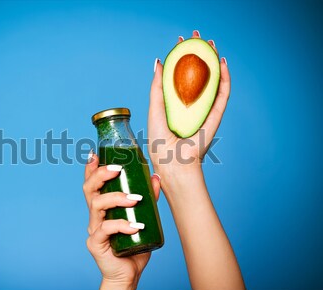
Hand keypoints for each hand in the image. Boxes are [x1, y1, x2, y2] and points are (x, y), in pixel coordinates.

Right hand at [83, 151, 160, 289]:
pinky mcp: (96, 243)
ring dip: (115, 197)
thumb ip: (148, 199)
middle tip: (118, 168)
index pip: (93, 183)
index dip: (91, 168)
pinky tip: (135, 227)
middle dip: (100, 174)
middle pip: (88, 189)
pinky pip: (105, 229)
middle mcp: (95, 215)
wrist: (129, 273)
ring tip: (135, 199)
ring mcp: (93, 229)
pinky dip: (121, 225)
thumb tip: (155, 177)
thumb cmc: (134, 244)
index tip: (96, 153)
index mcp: (103, 207)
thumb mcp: (143, 217)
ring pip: (96, 205)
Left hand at [148, 30, 230, 176]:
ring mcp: (204, 110)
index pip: (180, 76)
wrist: (172, 161)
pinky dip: (225, 79)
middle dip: (197, 54)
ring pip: (211, 81)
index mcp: (176, 104)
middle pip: (197, 75)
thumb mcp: (155, 107)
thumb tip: (159, 62)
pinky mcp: (215, 116)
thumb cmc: (159, 139)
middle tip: (195, 37)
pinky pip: (222, 94)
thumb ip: (157, 86)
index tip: (179, 43)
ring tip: (210, 43)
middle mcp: (191, 105)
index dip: (181, 58)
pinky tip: (222, 64)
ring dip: (212, 61)